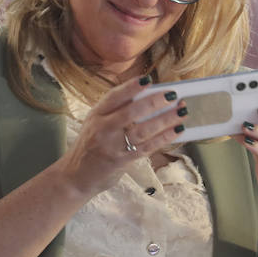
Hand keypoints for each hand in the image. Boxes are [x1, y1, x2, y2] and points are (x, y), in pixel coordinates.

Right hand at [56, 76, 184, 199]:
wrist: (76, 177)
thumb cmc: (90, 146)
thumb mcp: (95, 123)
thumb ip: (115, 110)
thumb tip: (147, 96)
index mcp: (96, 114)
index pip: (114, 96)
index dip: (131, 87)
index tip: (148, 79)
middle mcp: (103, 128)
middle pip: (132, 112)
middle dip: (155, 102)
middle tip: (173, 95)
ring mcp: (112, 146)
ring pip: (143, 130)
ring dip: (165, 120)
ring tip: (181, 112)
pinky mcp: (122, 161)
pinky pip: (147, 147)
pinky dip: (164, 137)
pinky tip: (177, 130)